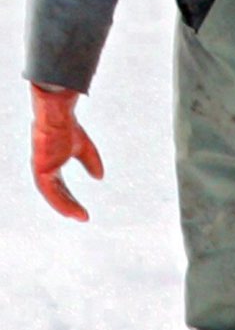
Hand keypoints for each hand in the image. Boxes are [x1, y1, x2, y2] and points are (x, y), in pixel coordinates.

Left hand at [30, 83, 103, 221]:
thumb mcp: (83, 148)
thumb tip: (98, 177)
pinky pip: (48, 190)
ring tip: (80, 216)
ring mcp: (41, 166)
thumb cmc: (66, 125)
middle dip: (68, 205)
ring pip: (51, 194)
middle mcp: (44, 166)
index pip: (59, 185)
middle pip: (55, 192)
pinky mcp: (41, 167)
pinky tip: (70, 209)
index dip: (69, 198)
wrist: (57, 113)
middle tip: (82, 217)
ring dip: (65, 206)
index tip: (81, 210)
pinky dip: (59, 201)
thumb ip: (90, 162)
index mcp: (51, 162)